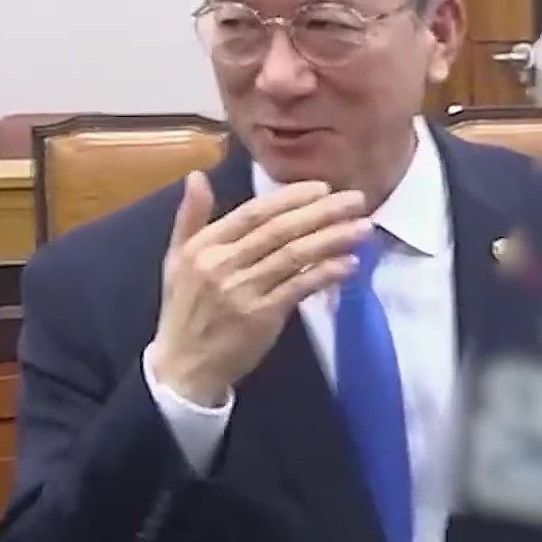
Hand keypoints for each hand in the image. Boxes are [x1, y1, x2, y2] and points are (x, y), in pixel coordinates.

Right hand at [151, 171, 369, 406]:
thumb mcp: (177, 259)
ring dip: (333, 239)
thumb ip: (190, 217)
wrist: (184, 366)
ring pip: (294, 256)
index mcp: (204, 246)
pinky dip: (325, 274)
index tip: (323, 188)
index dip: (290, 198)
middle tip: (356, 200)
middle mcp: (223, 264)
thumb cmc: (185, 310)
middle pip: (280, 230)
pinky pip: (299, 288)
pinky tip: (349, 264)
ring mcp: (243, 291)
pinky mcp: (261, 317)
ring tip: (363, 228)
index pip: (253, 213)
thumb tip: (198, 176)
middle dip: (322, 212)